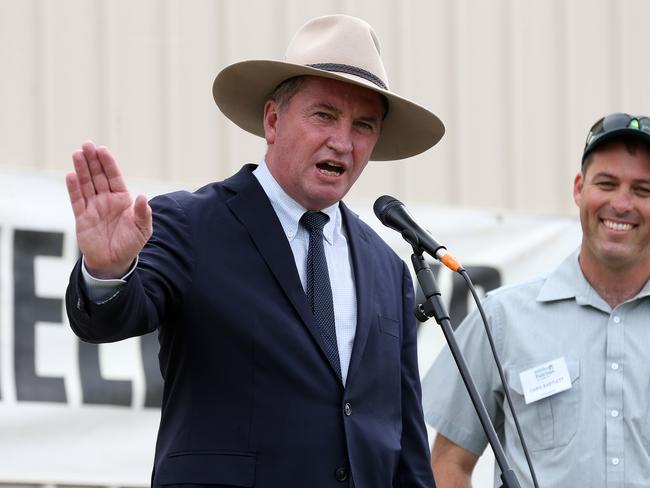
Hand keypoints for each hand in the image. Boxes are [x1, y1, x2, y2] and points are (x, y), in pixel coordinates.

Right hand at [66, 141, 151, 278]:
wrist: (115, 262)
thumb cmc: (131, 244)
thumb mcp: (143, 229)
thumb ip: (142, 213)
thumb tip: (142, 196)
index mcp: (123, 199)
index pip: (114, 177)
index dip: (108, 163)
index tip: (102, 150)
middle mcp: (107, 200)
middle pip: (98, 176)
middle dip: (93, 160)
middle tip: (86, 144)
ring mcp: (93, 207)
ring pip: (86, 184)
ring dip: (81, 169)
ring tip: (77, 154)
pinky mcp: (82, 217)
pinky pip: (77, 200)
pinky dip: (73, 188)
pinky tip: (70, 175)